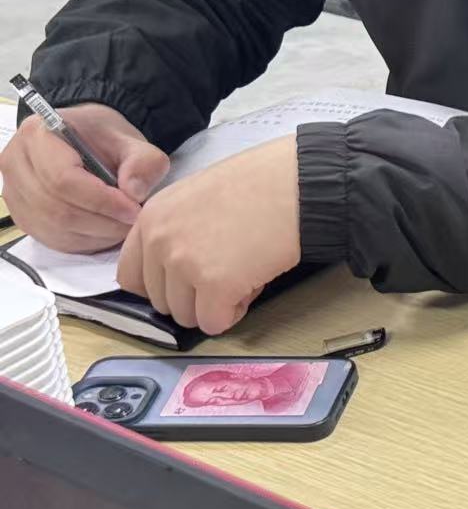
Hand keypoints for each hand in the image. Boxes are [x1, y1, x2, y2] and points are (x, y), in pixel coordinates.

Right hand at [0, 104, 167, 251]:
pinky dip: (87, 241)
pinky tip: (108, 231)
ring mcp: (15, 193)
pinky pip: (54, 239)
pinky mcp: (23, 216)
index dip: (102, 201)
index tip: (134, 209)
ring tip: (125, 225)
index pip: (63, 179)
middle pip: (57, 208)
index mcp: (37, 135)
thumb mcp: (133, 142)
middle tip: (135, 221)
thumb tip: (134, 192)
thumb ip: (144, 162)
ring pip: (55, 228)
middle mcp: (16, 163)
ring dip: (97, 234)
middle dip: (103, 221)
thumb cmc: (105, 140)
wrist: (86, 143)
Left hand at [116, 136, 301, 334]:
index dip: (162, 286)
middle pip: (160, 301)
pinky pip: (214, 322)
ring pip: (186, 316)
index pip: (131, 277)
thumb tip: (178, 275)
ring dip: (214, 306)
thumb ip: (175, 231)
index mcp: (151, 218)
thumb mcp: (196, 197)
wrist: (296, 185)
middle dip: (193, 297)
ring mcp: (185, 265)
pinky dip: (233, 313)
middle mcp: (160, 242)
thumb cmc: (259, 185)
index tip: (188, 281)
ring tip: (242, 277)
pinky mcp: (215, 286)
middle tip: (227, 273)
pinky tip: (250, 286)